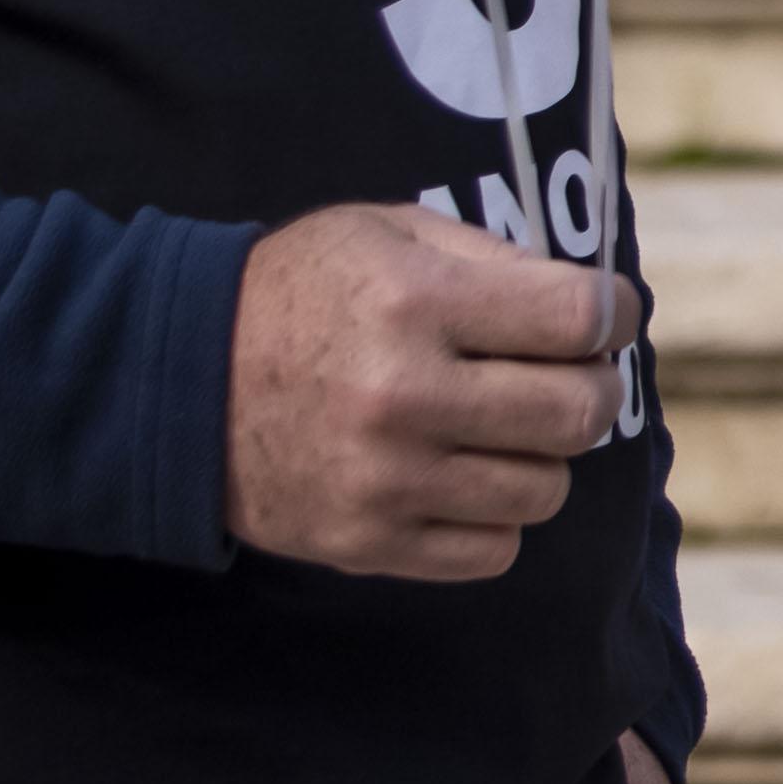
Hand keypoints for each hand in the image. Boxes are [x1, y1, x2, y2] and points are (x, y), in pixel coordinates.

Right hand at [225, 201, 642, 583]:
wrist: (172, 380)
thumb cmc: (299, 294)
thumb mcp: (386, 234)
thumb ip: (494, 259)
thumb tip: (595, 305)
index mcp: (415, 302)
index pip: (578, 318)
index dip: (610, 315)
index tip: (603, 317)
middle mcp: (403, 396)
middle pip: (578, 413)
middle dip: (587, 388)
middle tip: (561, 376)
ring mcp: (384, 480)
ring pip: (544, 489)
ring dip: (536, 458)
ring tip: (491, 429)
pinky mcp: (365, 544)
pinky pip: (493, 549)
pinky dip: (491, 517)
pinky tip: (454, 476)